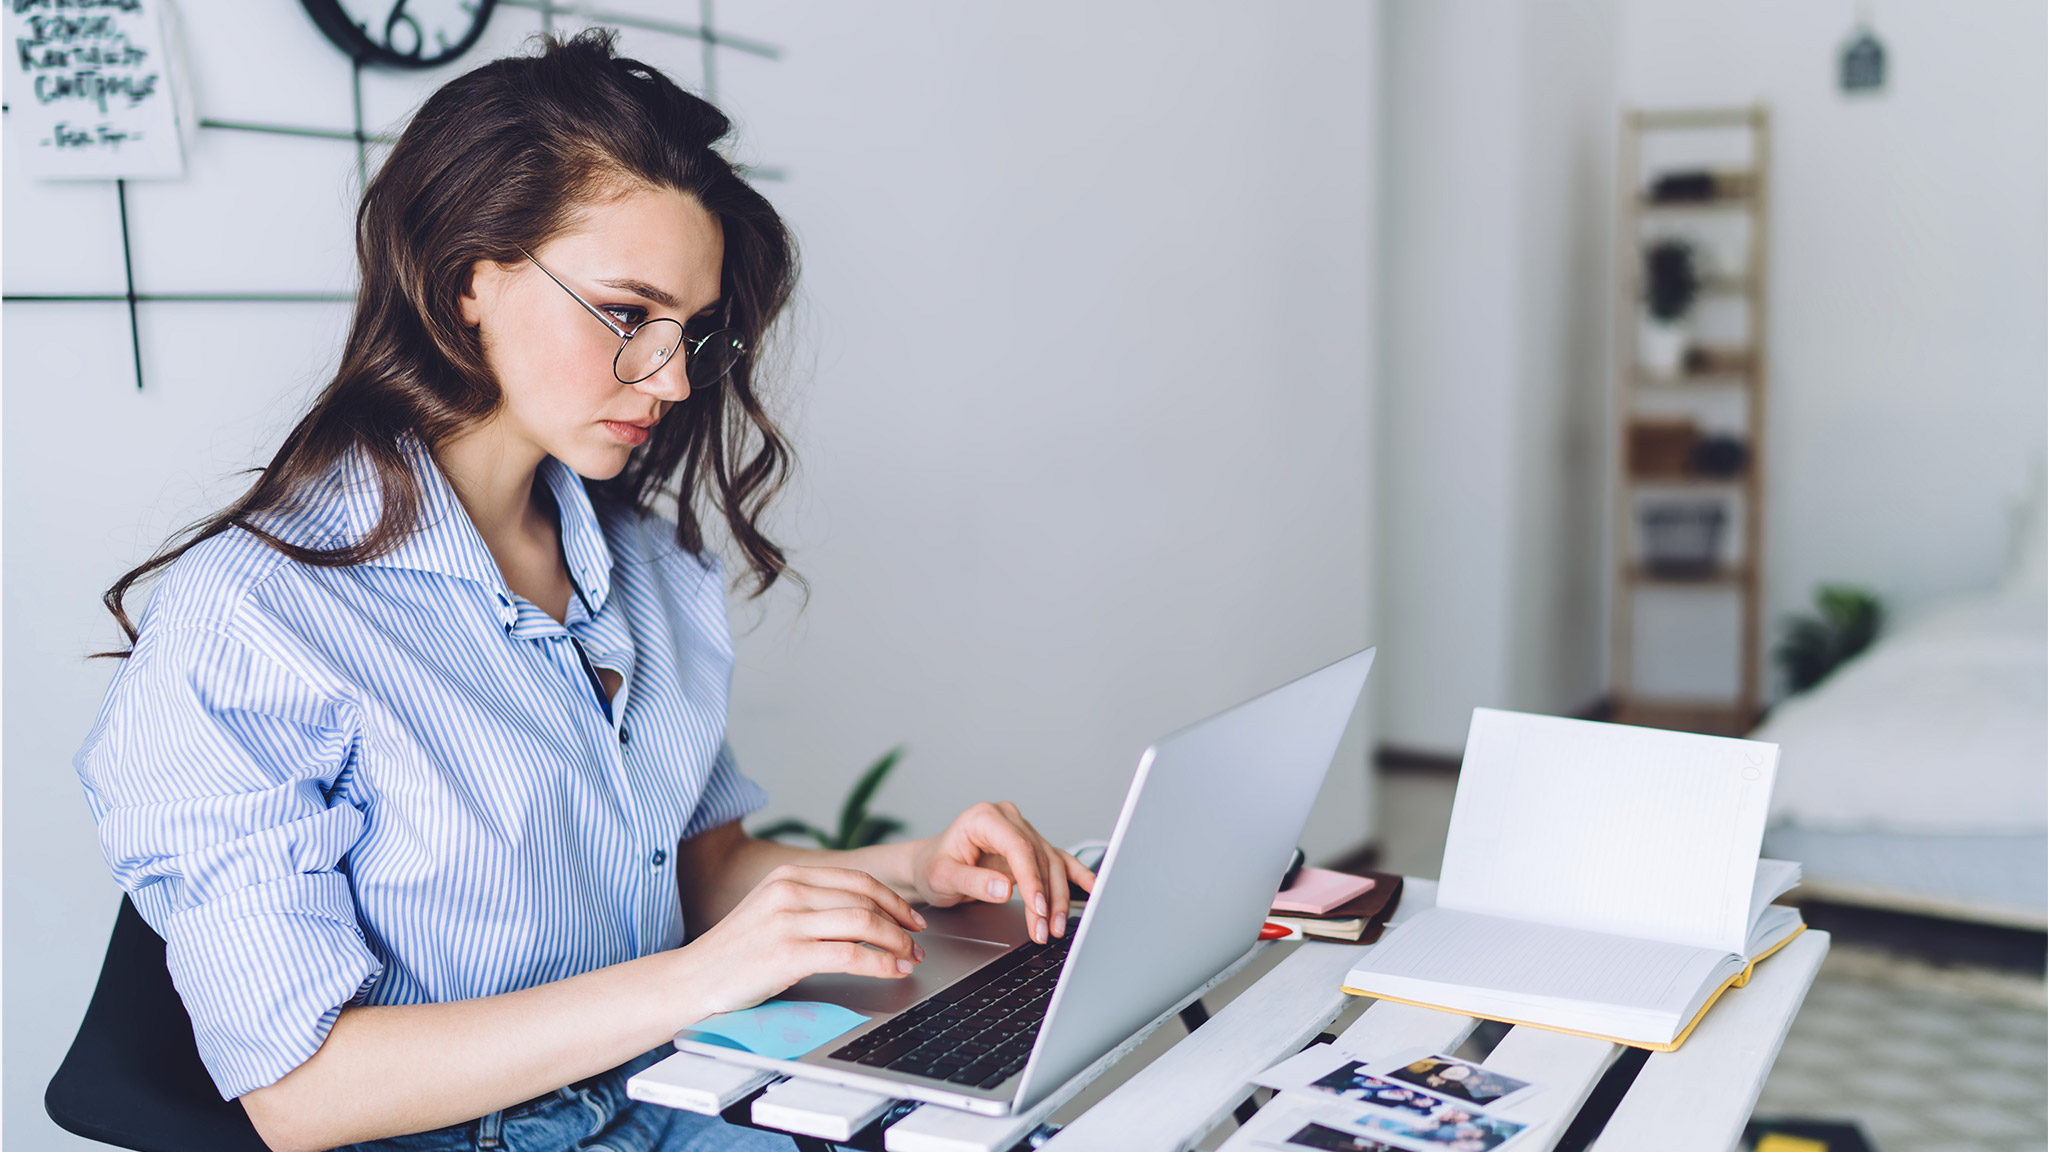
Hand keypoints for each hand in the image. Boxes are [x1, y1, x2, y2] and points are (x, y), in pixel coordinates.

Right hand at [679, 864, 928, 1017]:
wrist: (691, 981)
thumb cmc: (734, 954)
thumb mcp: (771, 912)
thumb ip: (810, 905)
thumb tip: (865, 915)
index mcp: (787, 877)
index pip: (857, 879)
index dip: (892, 898)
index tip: (911, 918)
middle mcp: (788, 891)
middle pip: (866, 897)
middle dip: (901, 921)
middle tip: (917, 941)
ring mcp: (787, 921)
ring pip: (864, 922)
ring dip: (897, 942)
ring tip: (910, 958)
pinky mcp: (787, 954)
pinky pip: (851, 954)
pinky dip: (880, 963)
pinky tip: (891, 971)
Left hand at [907, 801, 1095, 943]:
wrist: (930, 864)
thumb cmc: (933, 866)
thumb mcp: (943, 877)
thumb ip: (973, 882)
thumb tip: (1005, 889)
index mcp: (985, 818)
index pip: (1019, 848)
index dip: (1033, 880)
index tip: (1037, 908)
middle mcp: (1009, 819)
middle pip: (1039, 858)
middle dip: (1046, 898)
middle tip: (1044, 930)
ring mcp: (1023, 831)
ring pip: (1052, 864)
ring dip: (1058, 898)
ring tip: (1054, 928)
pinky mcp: (1031, 847)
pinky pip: (1058, 862)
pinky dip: (1076, 877)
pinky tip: (1094, 889)